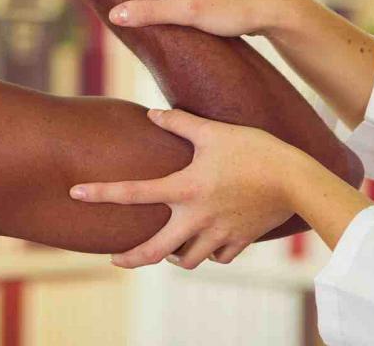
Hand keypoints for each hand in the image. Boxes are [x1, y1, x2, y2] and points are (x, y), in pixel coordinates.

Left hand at [70, 108, 296, 268]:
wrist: (297, 179)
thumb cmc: (253, 150)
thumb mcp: (213, 131)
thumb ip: (179, 122)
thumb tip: (153, 113)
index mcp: (185, 189)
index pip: (134, 192)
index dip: (101, 193)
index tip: (76, 194)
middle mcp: (197, 218)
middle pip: (155, 251)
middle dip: (131, 258)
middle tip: (115, 259)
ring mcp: (218, 234)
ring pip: (187, 261)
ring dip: (173, 256)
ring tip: (167, 246)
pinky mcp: (240, 241)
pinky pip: (217, 257)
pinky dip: (207, 252)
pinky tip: (205, 241)